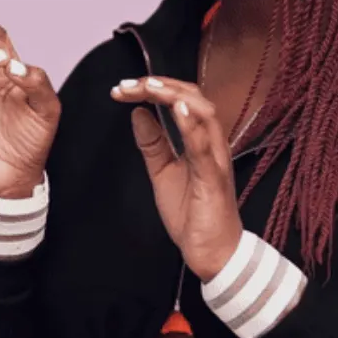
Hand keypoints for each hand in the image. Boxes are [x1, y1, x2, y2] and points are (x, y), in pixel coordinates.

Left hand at [111, 76, 242, 281]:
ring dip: (175, 96)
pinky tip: (178, 110)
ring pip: (203, 114)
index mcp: (200, 139)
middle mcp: (211, 143)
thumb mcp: (163, 173)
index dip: (153, 88)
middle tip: (128, 84)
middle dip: (160, 85)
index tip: (122, 89)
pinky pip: (204, 148)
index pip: (181, 99)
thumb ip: (153, 144)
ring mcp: (215, 160)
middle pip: (193, 98)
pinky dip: (192, 126)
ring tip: (150, 87)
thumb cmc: (193, 213)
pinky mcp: (214, 180)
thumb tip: (138, 113)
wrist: (212, 253)